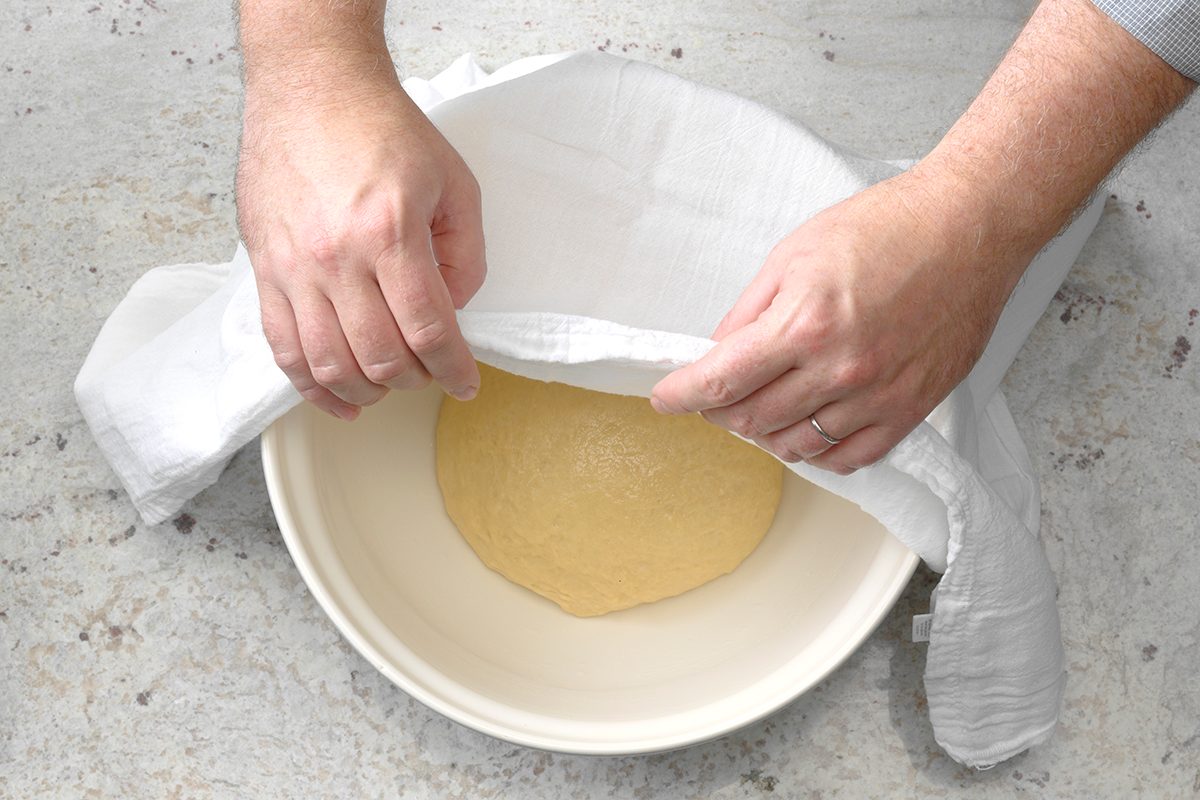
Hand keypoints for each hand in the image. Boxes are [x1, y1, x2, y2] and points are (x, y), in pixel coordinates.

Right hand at [236, 53, 484, 419]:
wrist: (311, 89)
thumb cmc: (382, 129)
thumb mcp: (454, 183)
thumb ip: (466, 254)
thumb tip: (455, 310)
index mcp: (389, 232)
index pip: (428, 329)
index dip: (454, 369)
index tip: (466, 382)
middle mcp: (336, 257)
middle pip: (381, 356)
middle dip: (416, 378)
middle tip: (431, 371)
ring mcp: (294, 267)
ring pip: (329, 364)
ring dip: (368, 390)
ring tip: (390, 385)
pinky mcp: (265, 269)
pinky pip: (283, 347)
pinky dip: (311, 387)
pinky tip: (340, 399)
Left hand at [650, 167, 1018, 474]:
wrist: (970, 227)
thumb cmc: (887, 227)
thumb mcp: (795, 253)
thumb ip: (749, 311)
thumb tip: (717, 353)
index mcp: (804, 323)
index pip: (720, 381)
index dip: (681, 396)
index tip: (665, 400)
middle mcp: (840, 368)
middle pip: (751, 419)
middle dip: (718, 411)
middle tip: (714, 396)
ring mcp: (878, 395)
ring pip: (796, 445)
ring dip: (764, 433)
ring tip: (760, 408)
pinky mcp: (911, 408)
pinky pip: (849, 458)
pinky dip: (817, 452)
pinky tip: (806, 429)